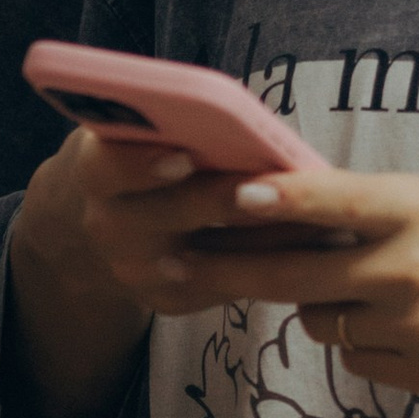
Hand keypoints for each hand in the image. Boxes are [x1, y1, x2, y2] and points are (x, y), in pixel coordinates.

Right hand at [4, 123, 302, 417]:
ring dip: (269, 239)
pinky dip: (272, 266)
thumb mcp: (135, 129)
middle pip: (172, 213)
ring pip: (212, 258)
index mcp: (96, 173)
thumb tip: (239, 118)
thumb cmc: (137, 155)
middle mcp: (109, 227)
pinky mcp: (169, 299)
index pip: (112, 167)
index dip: (145, 164)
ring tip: (322, 219)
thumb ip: (169, 122)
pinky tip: (316, 247)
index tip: (184, 156)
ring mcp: (138, 271)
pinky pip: (228, 285)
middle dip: (225, 200)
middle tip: (277, 189)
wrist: (98, 222)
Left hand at [232, 167, 418, 396]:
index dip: (277, 199)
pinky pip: (354, 359)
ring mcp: (416, 326)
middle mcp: (411, 268)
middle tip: (185, 260)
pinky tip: (398, 324)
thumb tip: (277, 207)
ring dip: (319, 305)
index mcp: (416, 210)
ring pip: (319, 322)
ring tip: (361, 288)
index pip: (333, 200)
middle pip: (295, 276)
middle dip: (232, 269)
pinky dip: (360, 342)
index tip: (231, 195)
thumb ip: (365, 209)